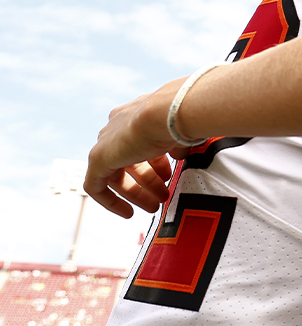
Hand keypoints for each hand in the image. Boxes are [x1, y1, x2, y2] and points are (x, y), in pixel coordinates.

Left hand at [85, 78, 186, 217]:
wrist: (168, 112)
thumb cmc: (181, 117)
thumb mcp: (183, 133)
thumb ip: (178, 145)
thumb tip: (181, 155)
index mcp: (137, 114)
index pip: (143, 143)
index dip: (156, 163)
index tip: (168, 177)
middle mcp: (118, 125)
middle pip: (129, 161)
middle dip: (148, 181)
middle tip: (162, 196)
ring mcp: (106, 141)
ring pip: (116, 174)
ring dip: (136, 192)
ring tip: (154, 206)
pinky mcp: (98, 158)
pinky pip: (96, 185)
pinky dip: (110, 200)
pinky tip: (127, 212)